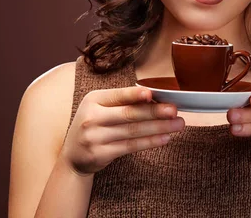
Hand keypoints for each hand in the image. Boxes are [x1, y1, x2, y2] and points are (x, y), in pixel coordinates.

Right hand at [59, 87, 183, 175]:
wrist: (73, 156)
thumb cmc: (94, 126)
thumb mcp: (100, 108)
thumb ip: (122, 102)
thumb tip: (155, 97)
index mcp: (93, 99)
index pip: (118, 95)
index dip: (135, 94)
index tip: (152, 94)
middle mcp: (92, 117)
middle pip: (129, 113)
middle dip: (155, 111)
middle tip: (174, 110)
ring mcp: (95, 137)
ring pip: (133, 131)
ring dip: (159, 127)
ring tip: (177, 124)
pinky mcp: (101, 154)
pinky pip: (130, 146)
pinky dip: (150, 142)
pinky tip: (165, 138)